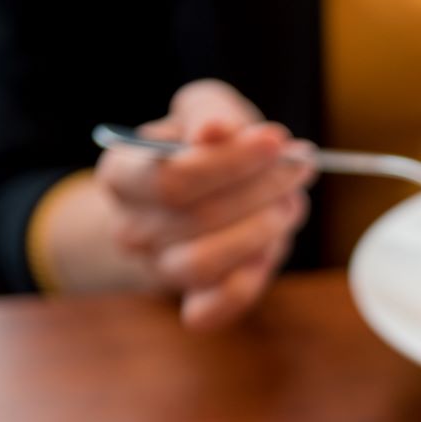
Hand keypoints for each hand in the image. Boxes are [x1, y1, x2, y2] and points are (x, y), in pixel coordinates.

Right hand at [97, 80, 313, 329]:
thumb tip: (216, 131)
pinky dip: (247, 284)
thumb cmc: (202, 151)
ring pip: (205, 264)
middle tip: (298, 169)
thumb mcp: (203, 112)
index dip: (229, 161)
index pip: (171, 177)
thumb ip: (210, 112)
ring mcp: (160, 270)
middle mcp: (131, 227)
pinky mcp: (192, 303)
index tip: (276, 141)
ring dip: (260, 232)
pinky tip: (268, 250)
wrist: (190, 203)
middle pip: (197, 218)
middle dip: (260, 191)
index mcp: (122, 174)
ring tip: (288, 204)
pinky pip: (213, 310)